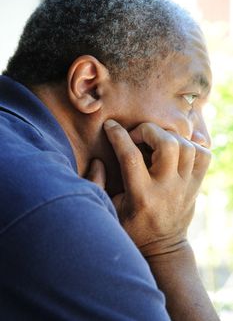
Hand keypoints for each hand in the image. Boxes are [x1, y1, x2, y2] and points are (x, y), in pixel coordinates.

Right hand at [103, 120, 210, 255]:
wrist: (163, 249)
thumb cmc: (133, 230)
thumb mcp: (109, 211)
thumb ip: (97, 185)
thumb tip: (98, 160)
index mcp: (142, 196)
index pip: (130, 156)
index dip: (118, 136)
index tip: (110, 126)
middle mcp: (167, 189)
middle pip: (167, 144)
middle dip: (148, 130)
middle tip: (136, 136)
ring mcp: (186, 187)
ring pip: (187, 147)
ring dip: (169, 136)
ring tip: (155, 141)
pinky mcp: (196, 186)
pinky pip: (203, 156)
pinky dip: (191, 145)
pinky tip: (175, 149)